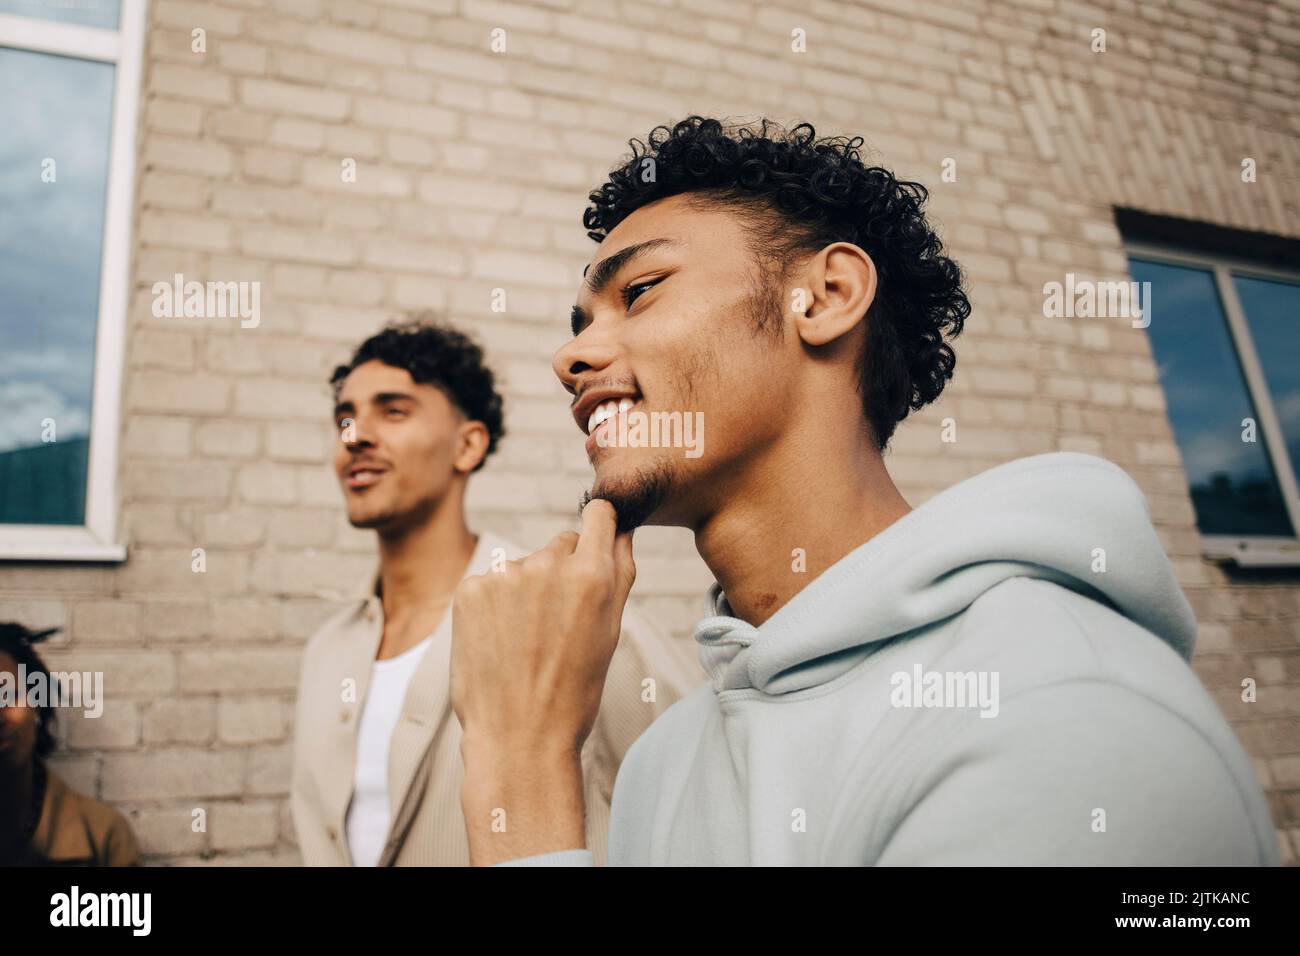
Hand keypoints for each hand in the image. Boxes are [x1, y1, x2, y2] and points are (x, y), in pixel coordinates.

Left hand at [451, 499, 634, 862]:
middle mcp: (548, 564)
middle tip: (556, 627)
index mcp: (593, 574)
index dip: (600, 526)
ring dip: (525, 592)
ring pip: (523, 567)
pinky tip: (499, 642)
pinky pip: (489, 583)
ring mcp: (505, 575)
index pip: (600, 514)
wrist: (519, 739)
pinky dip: (493, 606)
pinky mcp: (470, 589)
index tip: (594, 543)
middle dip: (562, 573)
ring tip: (525, 643)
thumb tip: (622, 527)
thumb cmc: (574, 691)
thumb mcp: (611, 631)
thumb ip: (620, 570)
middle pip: (560, 545)